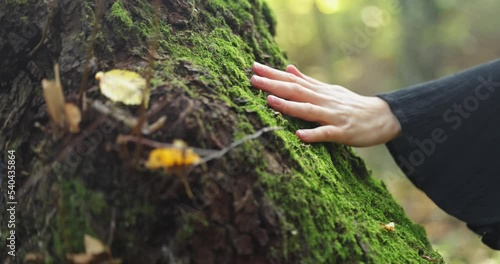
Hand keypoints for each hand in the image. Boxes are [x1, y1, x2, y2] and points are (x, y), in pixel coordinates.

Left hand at [250, 62, 400, 146]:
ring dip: (288, 105)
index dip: (273, 74)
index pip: (292, 80)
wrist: (383, 117)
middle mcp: (323, 100)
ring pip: (308, 110)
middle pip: (296, 91)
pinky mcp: (342, 132)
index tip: (254, 67)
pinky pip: (326, 133)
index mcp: (319, 91)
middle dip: (274, 85)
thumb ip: (308, 81)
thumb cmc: (351, 105)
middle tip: (253, 79)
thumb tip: (288, 68)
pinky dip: (312, 134)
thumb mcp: (329, 90)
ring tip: (270, 100)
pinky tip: (299, 134)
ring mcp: (332, 116)